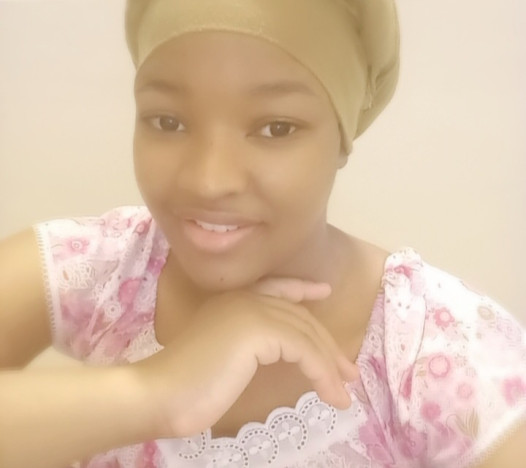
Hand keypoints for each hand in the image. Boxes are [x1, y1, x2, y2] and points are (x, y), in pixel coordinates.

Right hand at [134, 278, 358, 437]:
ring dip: (329, 366)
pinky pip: (304, 350)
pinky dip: (322, 373)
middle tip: (346, 371)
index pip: (275, 287)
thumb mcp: (224, 358)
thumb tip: (279, 353)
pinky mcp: (259, 329)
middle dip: (325, 344)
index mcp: (232, 300)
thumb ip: (248, 346)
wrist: (160, 393)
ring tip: (343, 393)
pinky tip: (331, 394)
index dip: (301, 288)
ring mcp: (251, 310)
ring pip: (305, 334)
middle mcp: (244, 298)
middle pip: (297, 317)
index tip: (323, 290)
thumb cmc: (186, 383)